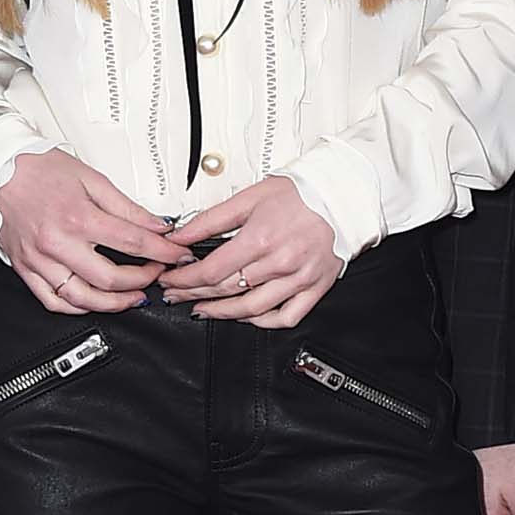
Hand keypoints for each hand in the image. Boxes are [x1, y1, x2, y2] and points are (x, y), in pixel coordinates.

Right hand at [0, 151, 193, 316]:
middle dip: (143, 280)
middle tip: (156, 274)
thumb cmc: (38, 170)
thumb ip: (126, 207)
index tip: (177, 256)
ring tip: (132, 297)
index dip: (163, 252)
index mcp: (78, 217)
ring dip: (114, 304)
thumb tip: (156, 225)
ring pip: (83, 298)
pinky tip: (95, 302)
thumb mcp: (91, 178)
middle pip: (111, 278)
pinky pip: (54, 301)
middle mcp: (58, 243)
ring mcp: (40, 260)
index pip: (133, 242)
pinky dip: (78, 308)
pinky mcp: (26, 269)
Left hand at [155, 177, 339, 327]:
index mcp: (260, 238)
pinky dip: (262, 322)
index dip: (185, 280)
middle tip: (178, 295)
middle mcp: (280, 262)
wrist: (342, 195)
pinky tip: (247, 316)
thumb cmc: (301, 193)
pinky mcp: (315, 288)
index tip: (171, 280)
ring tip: (204, 310)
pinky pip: (286, 317)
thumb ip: (210, 219)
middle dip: (194, 295)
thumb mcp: (249, 197)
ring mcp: (299, 279)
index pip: (211, 271)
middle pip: (225, 290)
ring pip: (252, 309)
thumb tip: (179, 235)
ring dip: (222, 313)